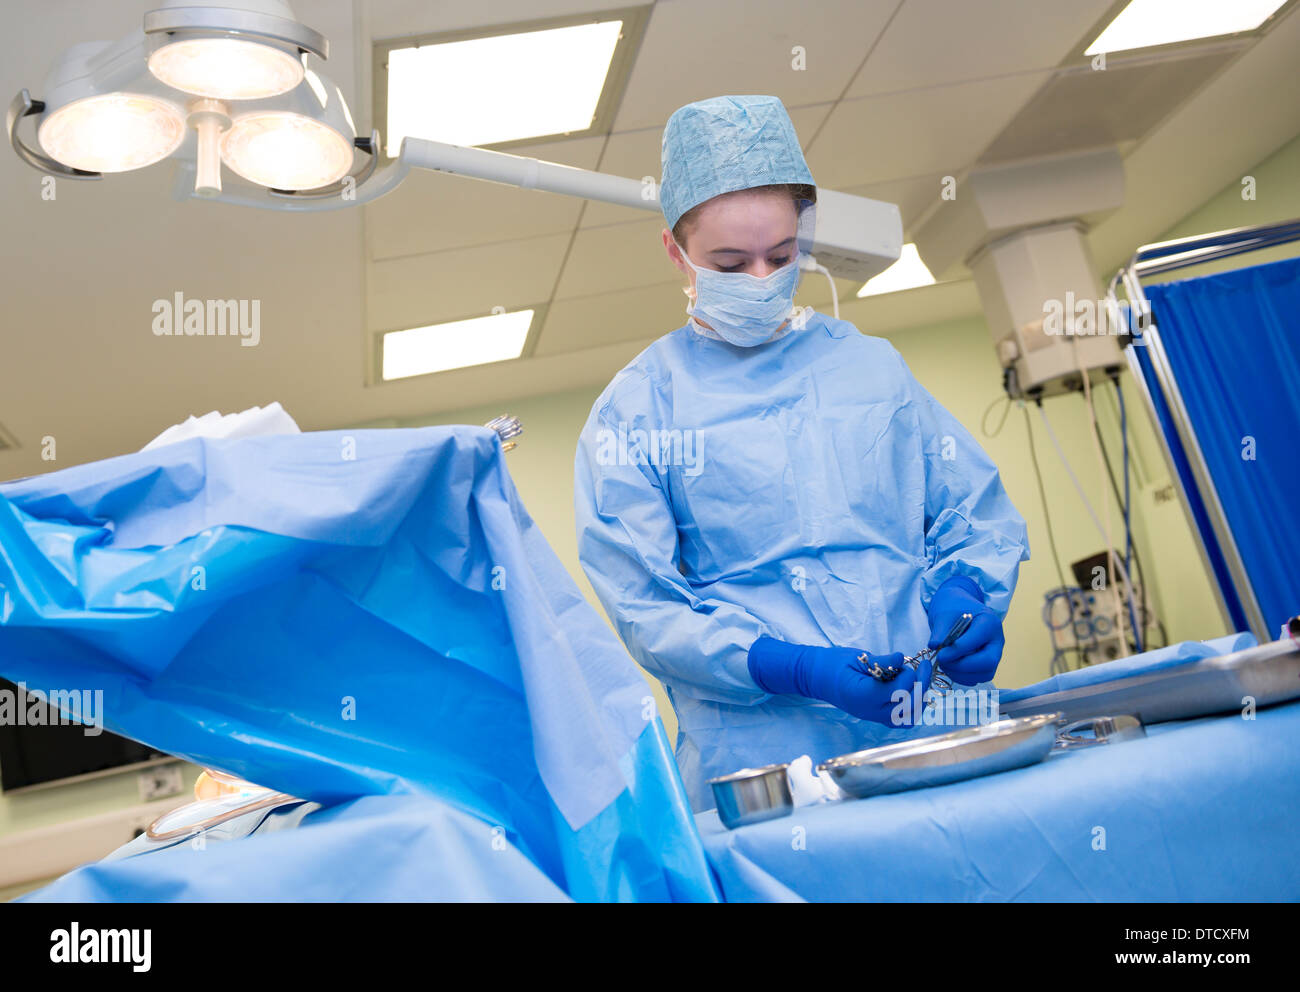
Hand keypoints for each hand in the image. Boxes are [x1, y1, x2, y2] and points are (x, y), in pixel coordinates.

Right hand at [748, 637, 931, 726]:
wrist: (816, 677)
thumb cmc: (833, 664)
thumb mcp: (857, 658)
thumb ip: (881, 661)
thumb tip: (902, 658)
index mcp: (863, 696)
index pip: (897, 692)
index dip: (909, 676)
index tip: (907, 662)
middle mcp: (870, 711)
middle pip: (908, 708)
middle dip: (921, 686)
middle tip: (924, 667)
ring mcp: (873, 717)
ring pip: (908, 718)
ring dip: (919, 699)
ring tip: (920, 680)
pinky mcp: (876, 717)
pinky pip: (901, 720)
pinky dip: (912, 708)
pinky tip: (912, 690)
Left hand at [926, 576, 1003, 684]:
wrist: (958, 607)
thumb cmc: (952, 607)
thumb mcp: (943, 614)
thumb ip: (940, 631)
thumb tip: (935, 647)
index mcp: (989, 622)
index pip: (977, 641)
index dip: (957, 651)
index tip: (941, 655)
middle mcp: (996, 640)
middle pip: (988, 662)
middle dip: (963, 666)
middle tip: (943, 662)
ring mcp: (994, 653)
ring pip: (985, 673)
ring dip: (962, 674)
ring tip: (945, 665)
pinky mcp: (987, 663)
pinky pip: (979, 677)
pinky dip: (963, 677)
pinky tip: (950, 668)